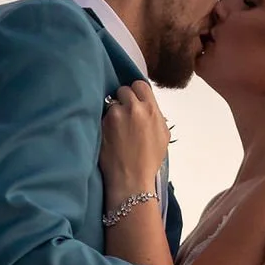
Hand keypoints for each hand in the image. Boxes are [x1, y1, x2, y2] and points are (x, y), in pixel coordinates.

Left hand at [100, 81, 169, 210]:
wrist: (131, 179)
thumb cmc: (149, 161)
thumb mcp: (163, 136)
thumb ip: (155, 115)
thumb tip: (147, 105)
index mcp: (151, 109)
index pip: (140, 84)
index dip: (136, 92)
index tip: (134, 101)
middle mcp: (133, 108)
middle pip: (124, 90)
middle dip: (123, 100)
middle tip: (124, 115)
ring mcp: (114, 115)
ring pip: (111, 103)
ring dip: (113, 112)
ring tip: (116, 128)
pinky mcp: (101, 124)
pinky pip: (102, 115)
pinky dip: (104, 123)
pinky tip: (109, 135)